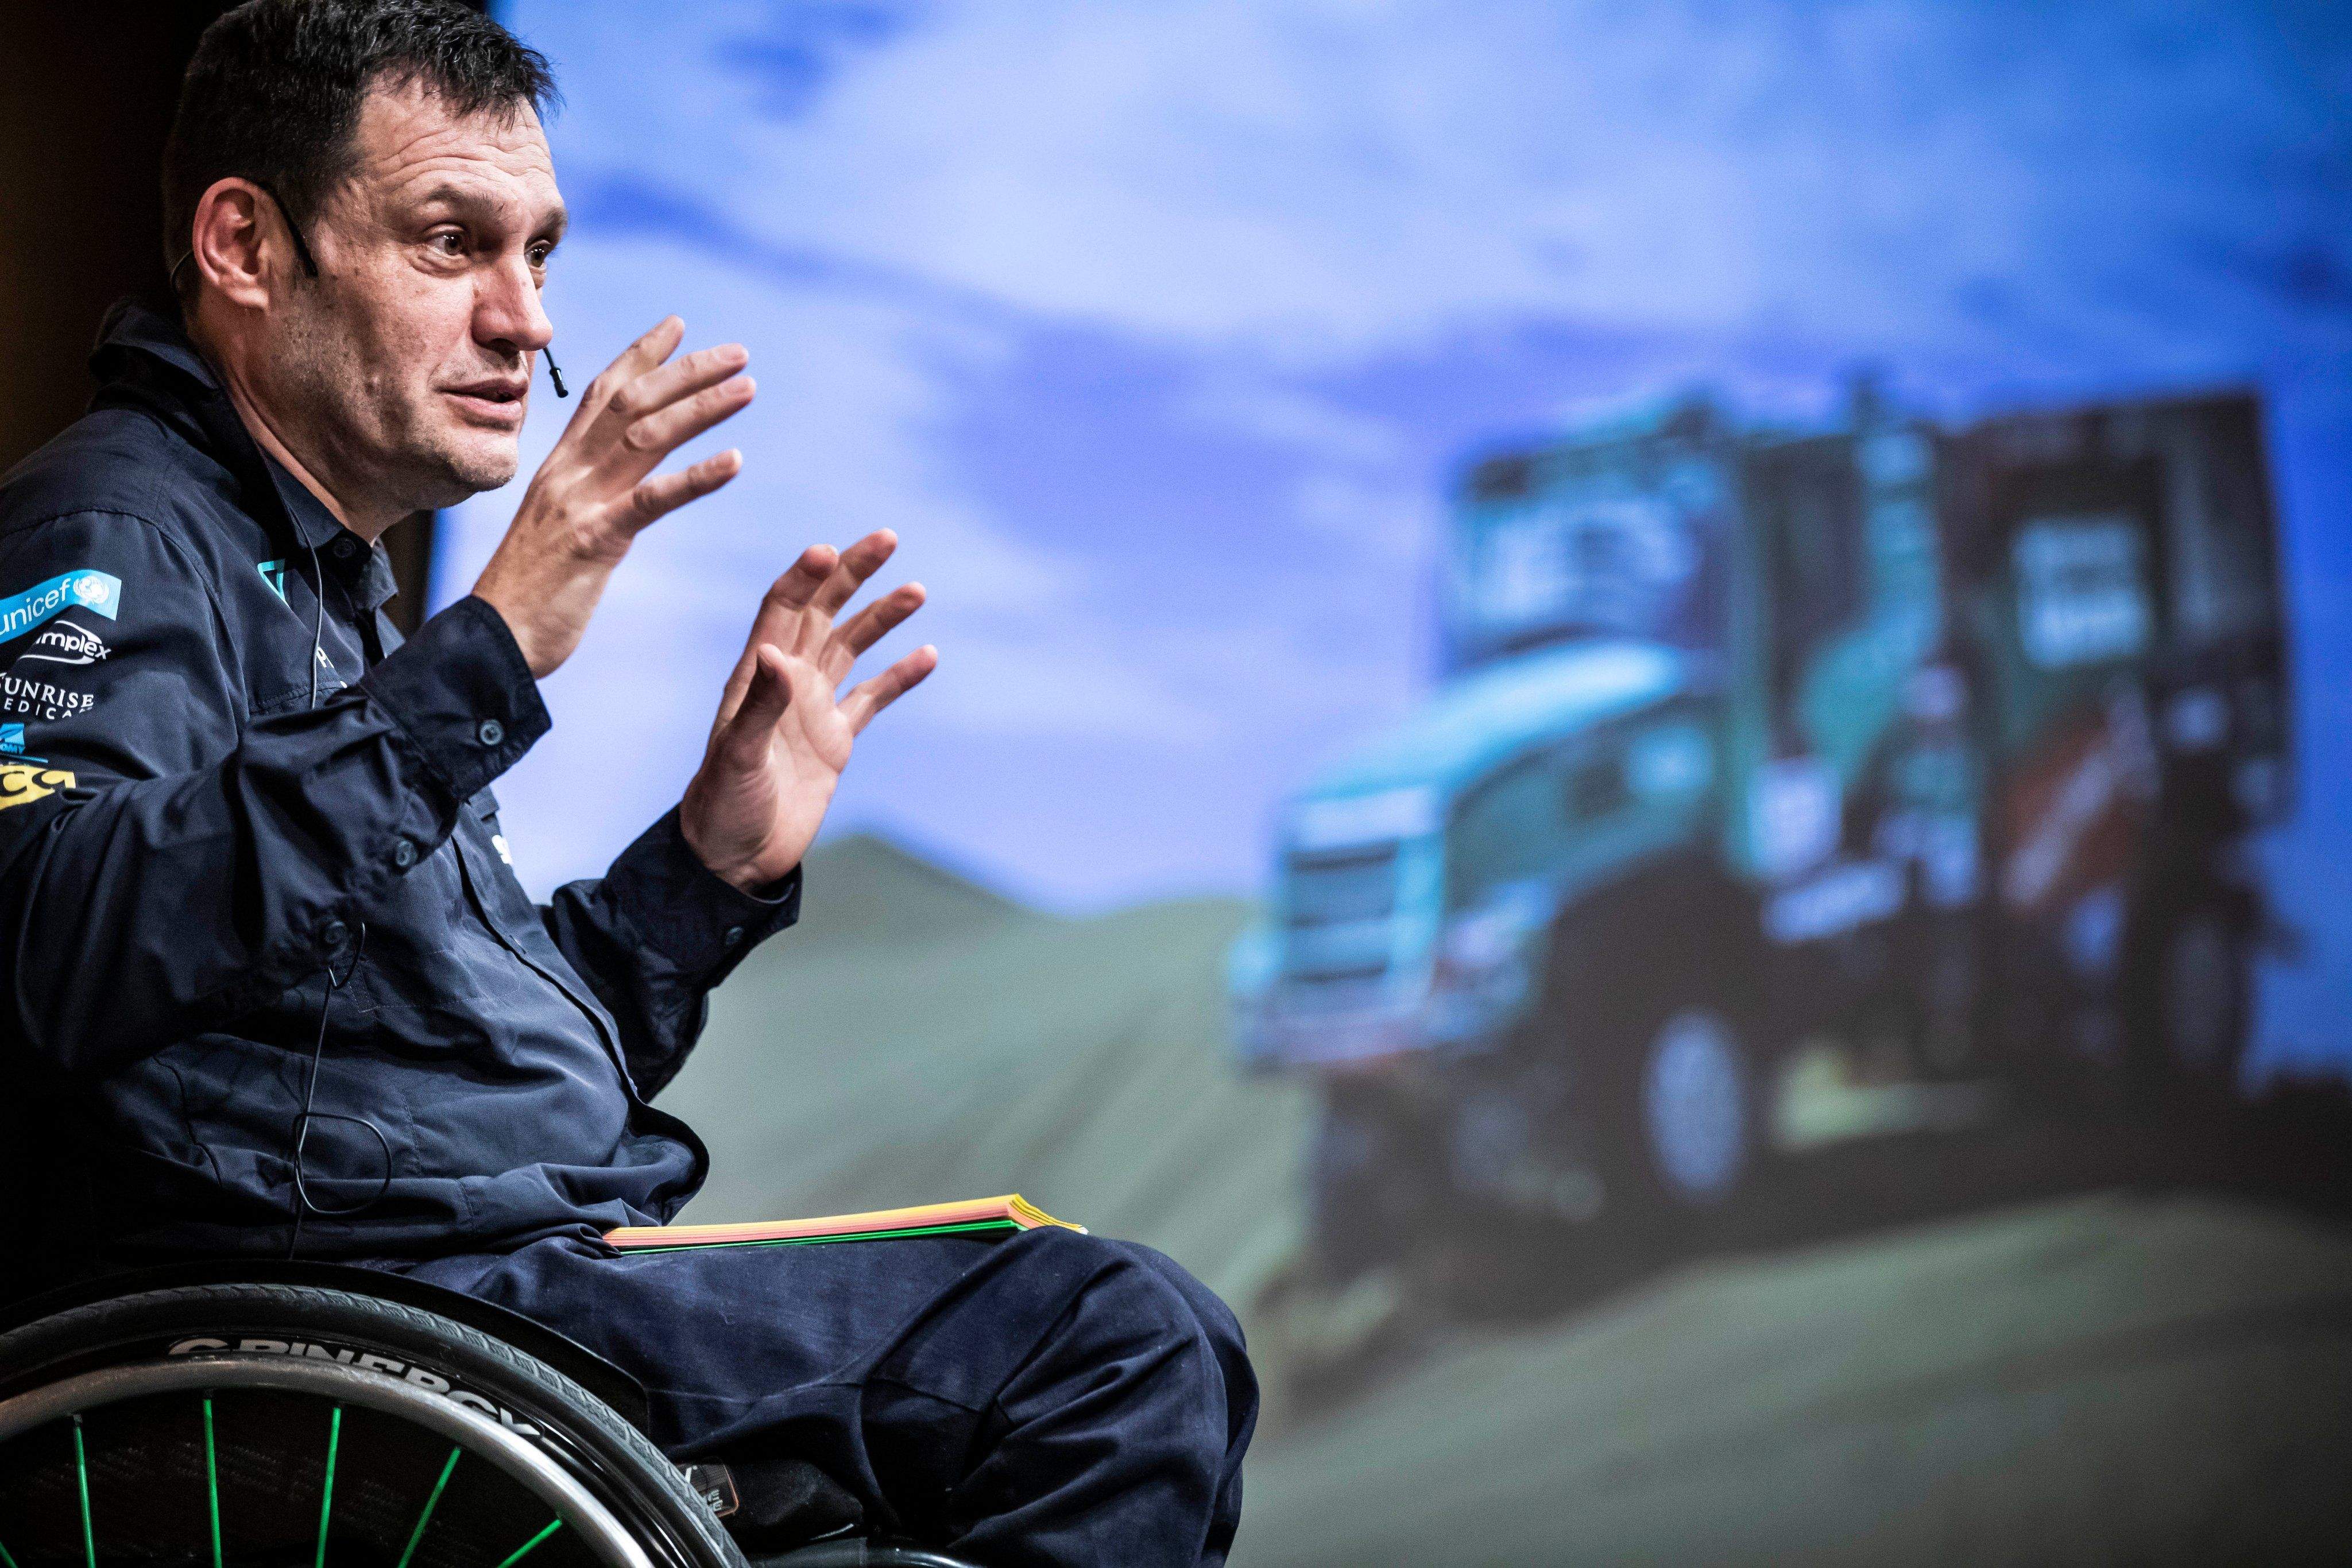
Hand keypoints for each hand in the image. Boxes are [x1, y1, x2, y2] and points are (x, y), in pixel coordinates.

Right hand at [473, 317, 752, 677]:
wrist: (491, 642)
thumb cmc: (528, 594)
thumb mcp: (558, 531)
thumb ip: (585, 497)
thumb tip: (613, 483)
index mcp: (560, 467)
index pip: (603, 394)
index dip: (640, 355)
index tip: (679, 325)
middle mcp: (568, 473)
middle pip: (632, 402)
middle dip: (686, 370)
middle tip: (739, 351)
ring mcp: (580, 502)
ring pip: (646, 437)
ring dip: (700, 407)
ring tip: (747, 387)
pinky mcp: (594, 541)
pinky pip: (651, 500)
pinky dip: (696, 478)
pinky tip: (736, 460)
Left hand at [680, 530, 935, 891]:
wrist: (734, 857)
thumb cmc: (722, 807)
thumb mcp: (737, 756)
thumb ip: (759, 704)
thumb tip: (776, 651)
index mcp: (756, 676)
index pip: (782, 609)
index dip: (807, 578)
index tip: (831, 551)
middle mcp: (786, 682)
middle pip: (822, 612)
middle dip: (853, 574)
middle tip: (887, 539)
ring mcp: (813, 708)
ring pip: (852, 647)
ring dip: (882, 617)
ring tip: (916, 590)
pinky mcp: (836, 740)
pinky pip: (873, 698)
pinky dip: (899, 677)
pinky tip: (927, 655)